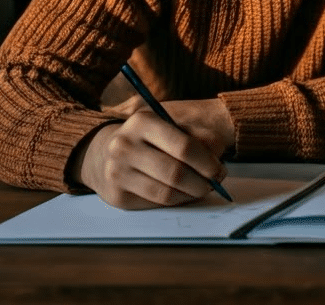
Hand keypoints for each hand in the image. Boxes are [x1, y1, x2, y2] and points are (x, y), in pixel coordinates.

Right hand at [70, 97, 233, 208]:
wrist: (104, 153)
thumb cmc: (148, 139)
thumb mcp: (169, 126)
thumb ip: (197, 136)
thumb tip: (217, 157)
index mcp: (142, 121)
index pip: (183, 146)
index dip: (207, 162)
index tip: (220, 170)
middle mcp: (125, 145)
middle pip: (176, 172)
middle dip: (202, 182)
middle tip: (214, 183)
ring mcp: (117, 172)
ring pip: (167, 192)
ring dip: (192, 194)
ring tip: (201, 188)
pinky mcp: (117, 195)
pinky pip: (157, 203)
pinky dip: (177, 200)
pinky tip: (183, 193)